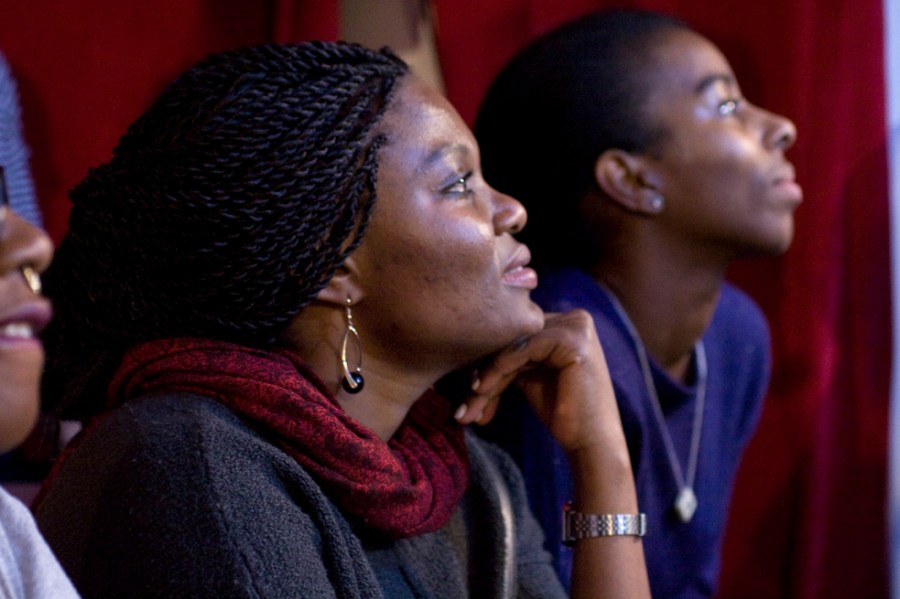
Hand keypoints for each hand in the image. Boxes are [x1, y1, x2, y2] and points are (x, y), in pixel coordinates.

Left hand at [455, 309, 620, 454]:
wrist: (592, 442)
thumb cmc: (561, 412)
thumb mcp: (530, 375)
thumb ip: (511, 355)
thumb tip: (468, 347)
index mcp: (565, 322)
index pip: (517, 334)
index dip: (489, 359)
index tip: (467, 389)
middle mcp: (574, 318)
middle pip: (515, 338)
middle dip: (486, 370)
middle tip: (464, 405)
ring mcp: (577, 326)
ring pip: (516, 344)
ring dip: (488, 374)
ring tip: (471, 403)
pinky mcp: (574, 340)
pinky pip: (526, 348)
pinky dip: (502, 366)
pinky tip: (483, 387)